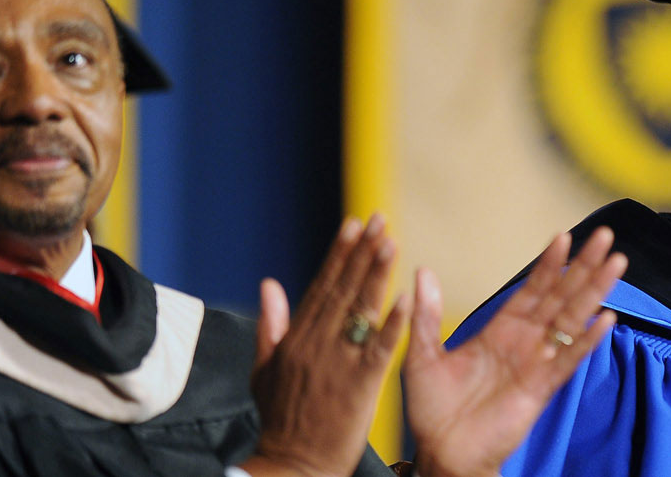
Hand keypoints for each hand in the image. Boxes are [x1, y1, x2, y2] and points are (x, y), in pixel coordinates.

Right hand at [239, 215, 413, 476]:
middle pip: (342, 289)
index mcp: (296, 338)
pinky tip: (406, 297)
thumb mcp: (265, 370)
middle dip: (362, 252)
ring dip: (376, 274)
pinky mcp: (358, 385)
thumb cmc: (281, 421)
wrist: (290, 465)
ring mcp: (336, 363)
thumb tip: (269, 283)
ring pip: (360, 309)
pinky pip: (379, 347)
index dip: (339, 254)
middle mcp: (315, 344)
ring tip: (391, 241)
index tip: (353, 225)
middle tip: (379, 219)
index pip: (321, 286)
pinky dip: (392, 322)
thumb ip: (271, 325)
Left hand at [405, 227, 624, 476]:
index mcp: (500, 331)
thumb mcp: (422, 356)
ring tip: (617, 263)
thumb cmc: (432, 409)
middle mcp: (525, 342)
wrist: (441, 453)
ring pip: (573, 320)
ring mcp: (537, 363)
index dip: (548, 264)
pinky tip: (606, 318)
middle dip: (583, 267)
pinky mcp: (541, 388)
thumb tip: (422, 272)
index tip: (564, 236)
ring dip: (595, 292)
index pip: (531, 289)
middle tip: (605, 236)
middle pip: (561, 296)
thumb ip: (427, 315)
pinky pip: (568, 359)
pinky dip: (587, 339)